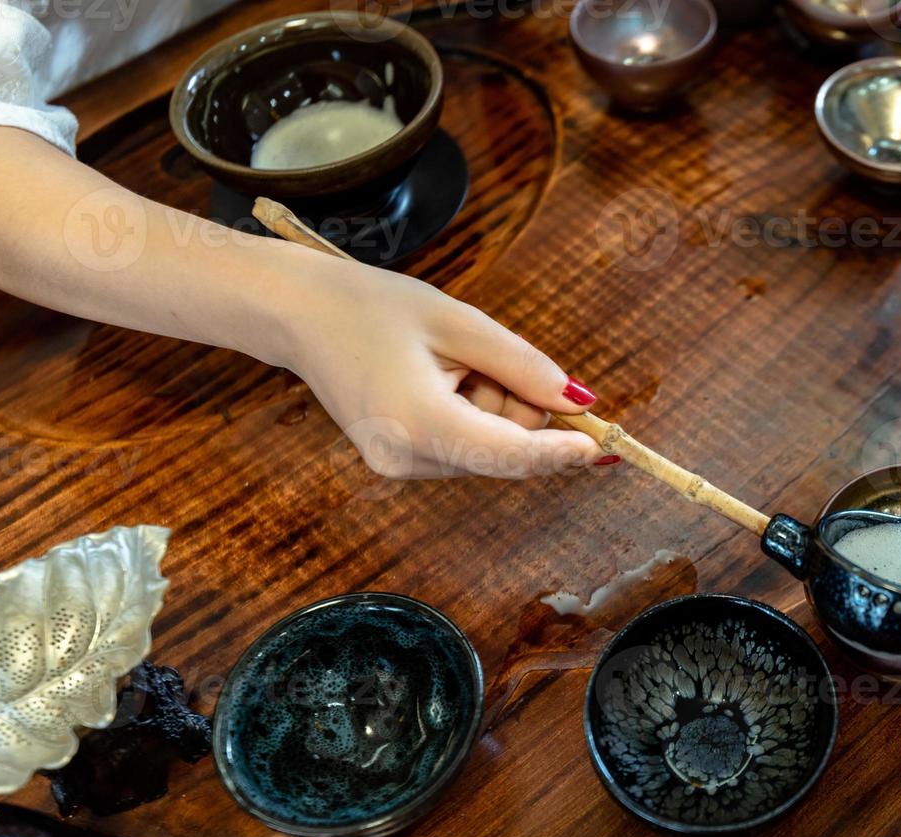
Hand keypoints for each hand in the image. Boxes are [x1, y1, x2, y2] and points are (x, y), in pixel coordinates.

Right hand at [279, 250, 611, 479]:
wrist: (297, 314)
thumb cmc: (370, 306)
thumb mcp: (457, 322)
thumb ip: (521, 365)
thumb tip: (576, 400)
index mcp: (419, 423)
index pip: (510, 455)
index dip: (562, 452)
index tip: (603, 443)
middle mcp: (407, 458)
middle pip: (503, 455)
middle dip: (526, 417)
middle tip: (509, 366)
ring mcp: (398, 466)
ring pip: (486, 451)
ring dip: (496, 412)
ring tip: (456, 361)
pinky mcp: (396, 461)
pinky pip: (462, 447)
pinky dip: (474, 417)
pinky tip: (445, 378)